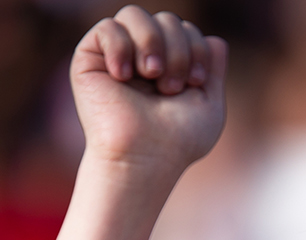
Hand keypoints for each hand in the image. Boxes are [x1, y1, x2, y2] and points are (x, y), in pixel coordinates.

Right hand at [72, 7, 226, 173]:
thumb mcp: (209, 104)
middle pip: (165, 19)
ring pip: (134, 14)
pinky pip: (107, 27)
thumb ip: (214, 69)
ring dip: (151, 42)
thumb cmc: (177, 141)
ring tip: (151, 74)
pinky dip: (120, 47)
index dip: (196, 47)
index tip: (196, 82)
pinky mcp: (89, 60)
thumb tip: (216, 39)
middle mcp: (142, 57)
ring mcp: (116, 57)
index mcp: (170, 65)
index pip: (186, 29)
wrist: (145, 159)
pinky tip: (123, 76)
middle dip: (177, 48)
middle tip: (171, 87)